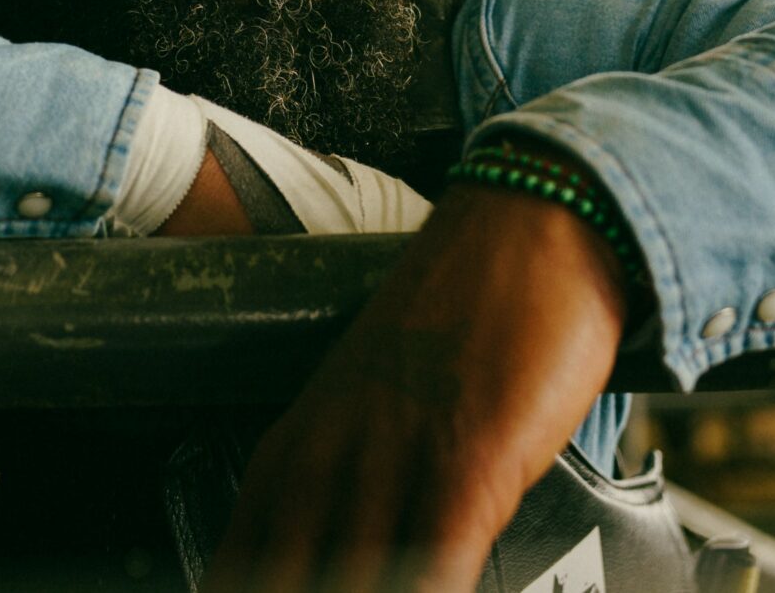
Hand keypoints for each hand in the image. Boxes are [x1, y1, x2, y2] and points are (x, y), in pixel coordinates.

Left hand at [205, 183, 630, 592]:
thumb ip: (355, 488)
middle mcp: (326, 456)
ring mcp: (391, 456)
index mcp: (293, 449)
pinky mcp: (465, 457)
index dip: (253, 592)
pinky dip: (424, 591)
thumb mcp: (379, 410)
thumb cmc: (467, 314)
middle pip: (282, 580)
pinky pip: (431, 563)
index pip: (241, 568)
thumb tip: (364, 563)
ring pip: (352, 580)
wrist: (533, 220)